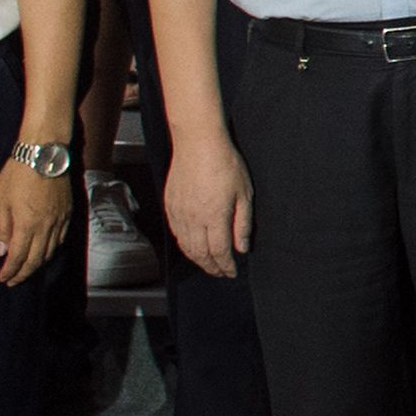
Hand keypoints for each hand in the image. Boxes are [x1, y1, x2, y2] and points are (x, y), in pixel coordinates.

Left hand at [0, 158, 75, 285]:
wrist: (45, 153)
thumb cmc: (19, 172)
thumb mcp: (1, 199)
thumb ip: (1, 227)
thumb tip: (0, 249)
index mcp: (27, 224)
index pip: (18, 256)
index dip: (10, 271)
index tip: (3, 278)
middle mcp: (46, 226)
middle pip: (36, 259)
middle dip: (24, 273)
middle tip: (14, 280)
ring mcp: (59, 220)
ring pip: (50, 251)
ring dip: (38, 264)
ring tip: (28, 269)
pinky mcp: (67, 212)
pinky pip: (60, 239)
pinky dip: (52, 250)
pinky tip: (46, 251)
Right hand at [165, 128, 254, 278]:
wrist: (198, 143)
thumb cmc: (224, 162)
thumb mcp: (244, 193)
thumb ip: (243, 223)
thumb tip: (242, 247)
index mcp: (214, 216)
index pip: (219, 252)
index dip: (226, 265)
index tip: (233, 271)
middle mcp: (194, 218)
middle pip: (201, 254)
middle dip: (212, 267)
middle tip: (221, 272)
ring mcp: (179, 213)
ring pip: (186, 246)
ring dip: (198, 260)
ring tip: (209, 265)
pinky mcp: (170, 206)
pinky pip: (176, 234)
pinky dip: (185, 246)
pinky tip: (193, 247)